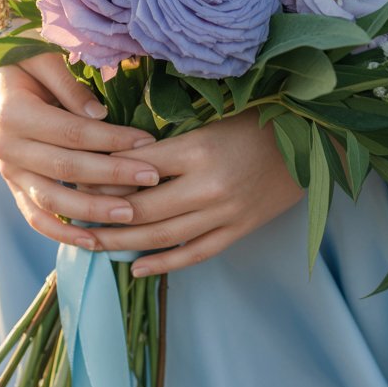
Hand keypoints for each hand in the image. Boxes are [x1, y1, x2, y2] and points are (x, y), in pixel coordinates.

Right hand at [0, 52, 160, 248]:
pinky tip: (95, 242)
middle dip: (112, 175)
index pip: (71, 132)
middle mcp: (7, 147)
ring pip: (51, 200)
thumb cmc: (24, 64)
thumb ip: (68, 84)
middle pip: (66, 168)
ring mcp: (9, 172)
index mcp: (14, 113)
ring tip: (131, 215)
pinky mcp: (14, 187)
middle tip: (151, 177)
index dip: (110, 139)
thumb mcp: (43, 58)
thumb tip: (98, 114)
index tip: (147, 142)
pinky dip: (63, 233)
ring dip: (92, 210)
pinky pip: (36, 218)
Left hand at [91, 110, 303, 274]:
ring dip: (125, 243)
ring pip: (164, 237)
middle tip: (72, 220)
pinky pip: (196, 253)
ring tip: (94, 245)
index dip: (103, 178)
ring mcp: (226, 213)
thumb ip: (171, 140)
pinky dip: (164, 264)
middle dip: (103, 217)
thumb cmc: (258, 119)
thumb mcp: (212, 118)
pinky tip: (137, 268)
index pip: (136, 169)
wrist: (315, 140)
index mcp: (199, 149)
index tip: (77, 179)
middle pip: (143, 209)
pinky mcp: (240, 229)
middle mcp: (209, 185)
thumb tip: (120, 158)